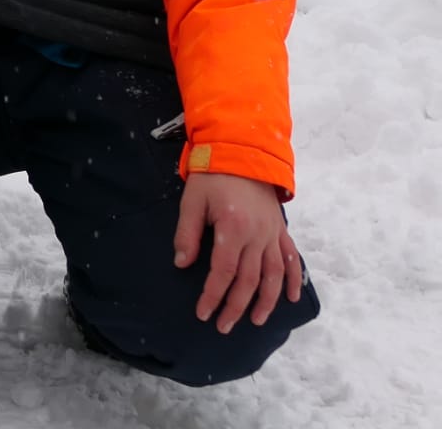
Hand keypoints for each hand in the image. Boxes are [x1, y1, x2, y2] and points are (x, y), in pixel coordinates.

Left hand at [174, 172, 304, 332]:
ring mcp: (273, 234)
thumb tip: (182, 264)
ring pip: (274, 276)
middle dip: (235, 307)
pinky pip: (292, 258)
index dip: (213, 295)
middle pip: (249, 280)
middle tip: (223, 326)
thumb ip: (188, 233)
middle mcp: (257, 235)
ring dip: (266, 301)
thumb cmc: (212, 176)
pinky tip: (291, 298)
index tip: (203, 313)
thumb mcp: (192, 200)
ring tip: (256, 321)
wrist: (241, 151)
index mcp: (233, 228)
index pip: (223, 271)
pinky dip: (294, 279)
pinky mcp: (281, 229)